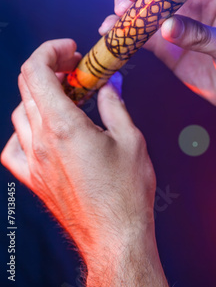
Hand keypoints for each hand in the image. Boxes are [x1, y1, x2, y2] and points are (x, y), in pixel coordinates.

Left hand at [1, 39, 168, 286]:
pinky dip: (25, 128)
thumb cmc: (126, 193)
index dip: (50, 51)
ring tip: (66, 96)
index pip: (38, 72)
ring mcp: (34, 161)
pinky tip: (44, 129)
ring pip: (20, 112)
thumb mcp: (130, 139)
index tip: (70, 50)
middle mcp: (42, 141)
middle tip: (76, 69)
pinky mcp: (34, 178)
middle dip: (51, 68)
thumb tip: (108, 85)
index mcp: (64, 126)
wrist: (115, 237)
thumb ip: (114, 105)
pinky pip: (14, 145)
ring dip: (40, 95)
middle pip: (28, 87)